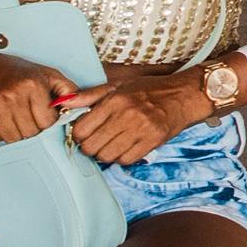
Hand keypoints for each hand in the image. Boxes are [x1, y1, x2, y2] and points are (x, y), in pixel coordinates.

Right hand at [0, 52, 78, 141]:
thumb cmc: (14, 73)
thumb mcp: (46, 74)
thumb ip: (67, 90)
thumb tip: (81, 105)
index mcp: (32, 85)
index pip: (47, 123)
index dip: (46, 122)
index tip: (41, 114)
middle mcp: (13, 95)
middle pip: (30, 133)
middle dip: (31, 128)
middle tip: (25, 115)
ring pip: (13, 138)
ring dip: (15, 132)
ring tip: (12, 115)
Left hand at [62, 66, 207, 166]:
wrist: (184, 96)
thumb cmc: (149, 90)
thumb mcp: (118, 86)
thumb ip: (89, 96)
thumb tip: (62, 102)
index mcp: (115, 100)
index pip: (82, 129)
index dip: (79, 134)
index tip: (84, 133)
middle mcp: (127, 115)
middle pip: (92, 146)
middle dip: (90, 147)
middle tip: (96, 141)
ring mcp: (141, 129)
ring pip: (107, 156)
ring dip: (105, 153)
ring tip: (111, 143)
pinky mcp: (152, 142)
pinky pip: (126, 160)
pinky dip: (122, 157)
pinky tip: (125, 147)